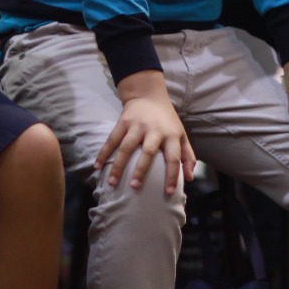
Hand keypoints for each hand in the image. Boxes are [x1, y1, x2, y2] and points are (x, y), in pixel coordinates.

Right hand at [96, 71, 194, 194]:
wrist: (149, 95)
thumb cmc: (167, 121)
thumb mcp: (181, 134)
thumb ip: (187, 156)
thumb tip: (190, 178)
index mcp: (171, 135)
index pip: (174, 157)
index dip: (173, 175)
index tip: (169, 193)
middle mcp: (154, 130)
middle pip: (147, 152)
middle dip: (141, 170)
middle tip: (134, 187)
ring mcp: (137, 125)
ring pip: (126, 147)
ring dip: (118, 165)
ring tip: (112, 183)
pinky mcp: (123, 121)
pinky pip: (112, 139)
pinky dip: (103, 153)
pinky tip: (97, 166)